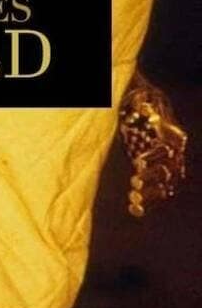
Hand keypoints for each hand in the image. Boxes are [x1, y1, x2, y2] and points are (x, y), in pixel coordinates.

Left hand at [119, 71, 186, 216]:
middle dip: (152, 179)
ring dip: (150, 195)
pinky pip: (156, 193)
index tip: (137, 162)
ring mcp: (166, 166)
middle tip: (134, 182)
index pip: (169, 149)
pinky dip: (146, 203)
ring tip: (133, 199)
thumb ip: (144, 104)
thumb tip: (146, 110)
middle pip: (169, 170)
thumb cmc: (140, 101)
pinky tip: (133, 209)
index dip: (154, 157)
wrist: (138, 109)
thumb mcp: (141, 98)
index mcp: (172, 134)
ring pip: (165, 186)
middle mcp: (174, 153)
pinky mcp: (155, 175)